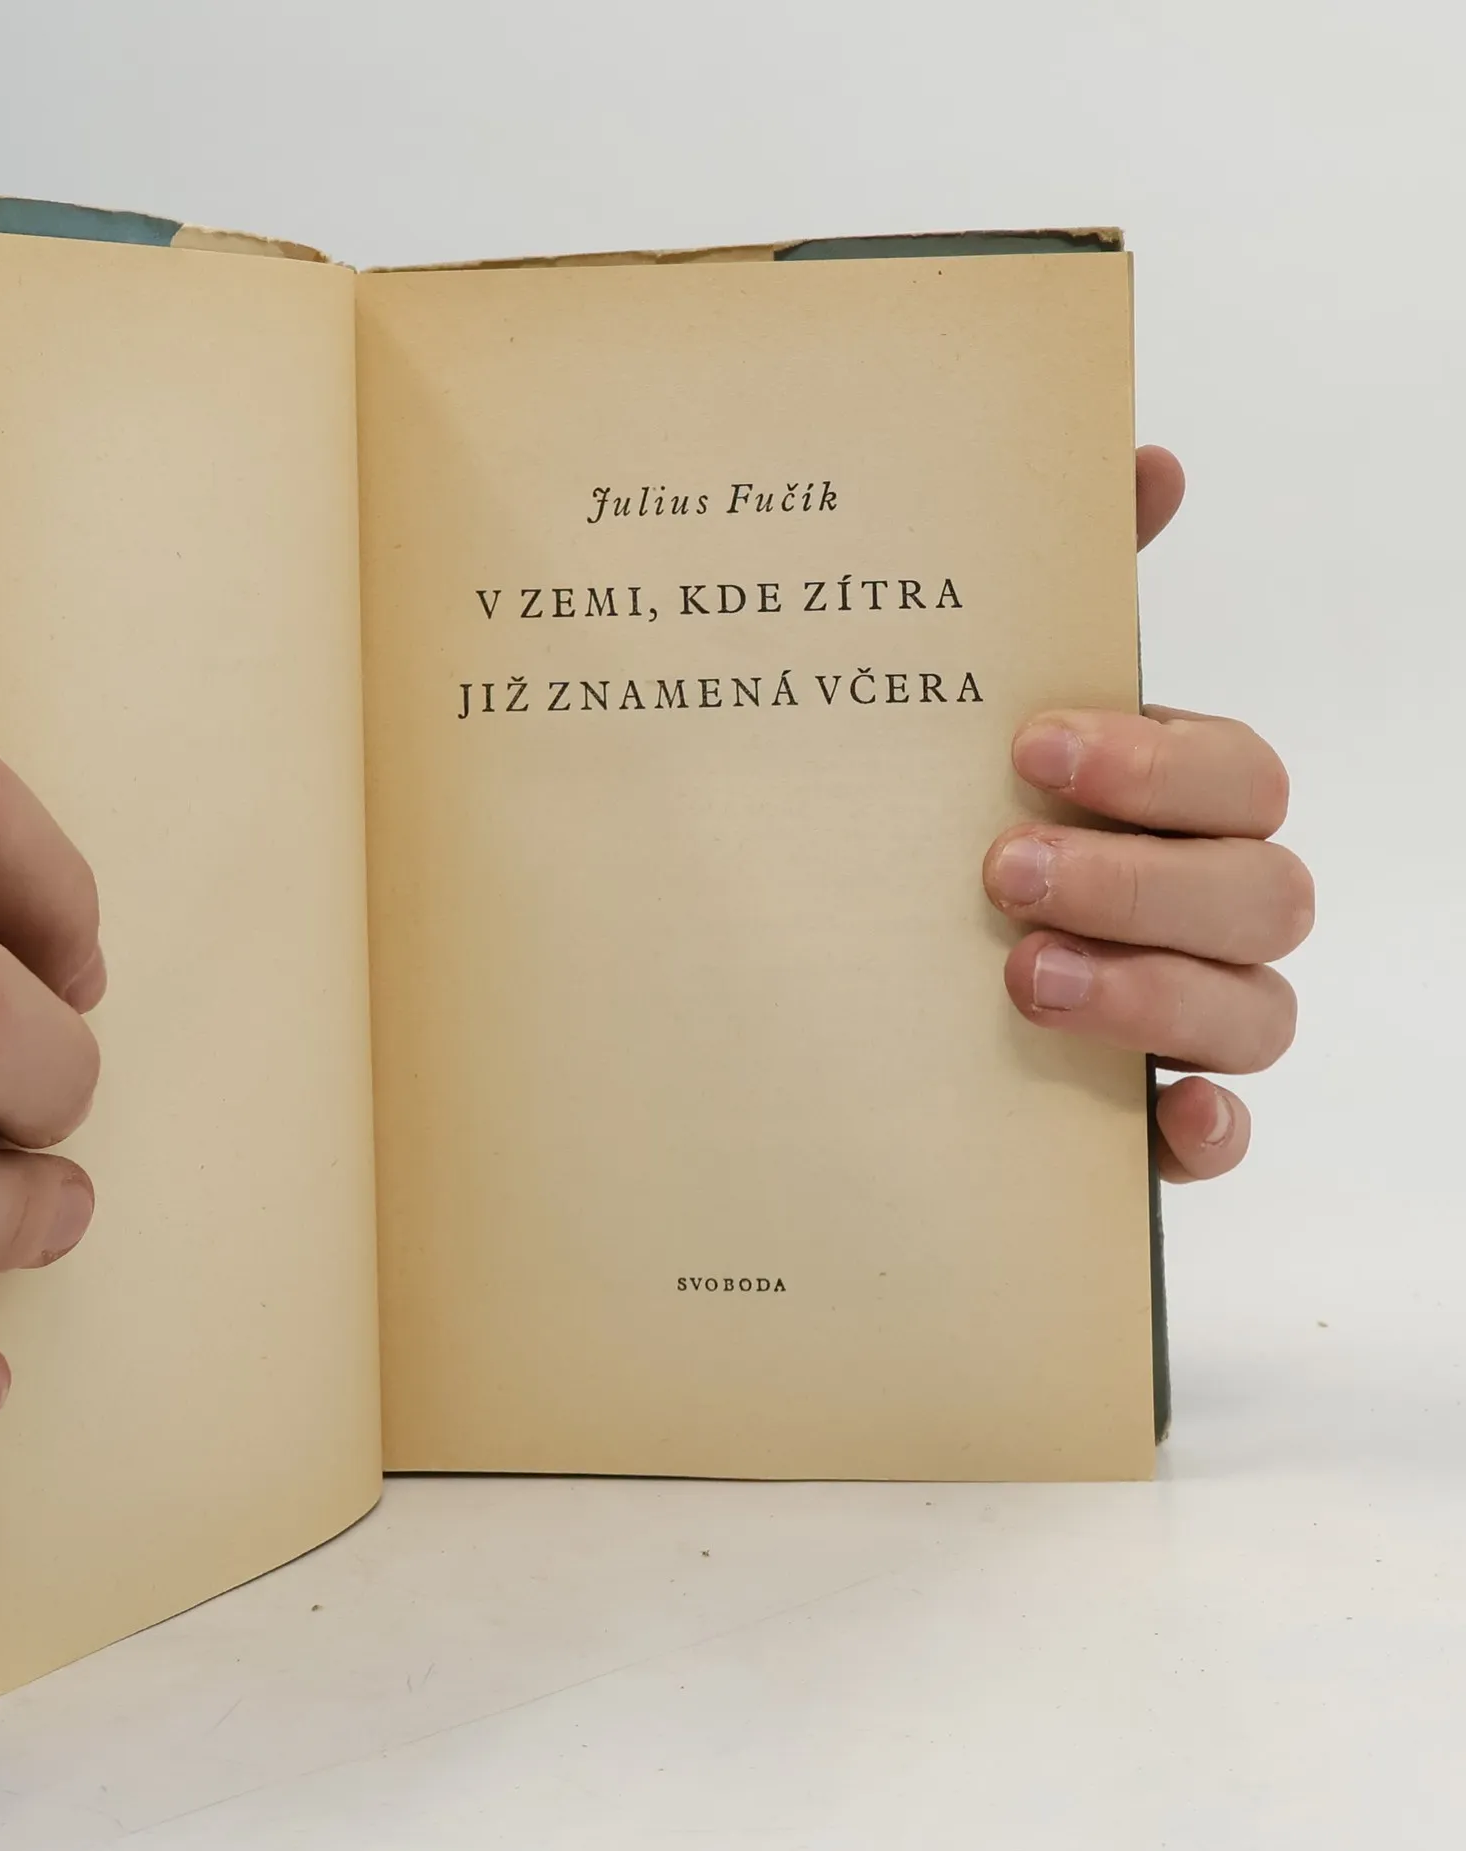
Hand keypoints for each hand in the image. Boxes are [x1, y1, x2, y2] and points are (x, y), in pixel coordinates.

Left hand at [983, 447, 1311, 1180]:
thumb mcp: (967, 712)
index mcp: (1171, 807)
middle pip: (1262, 892)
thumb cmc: (940, 820)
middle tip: (1003, 870)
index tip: (1029, 748)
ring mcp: (1189, 1017)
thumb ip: (1057, 593)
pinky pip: (1226, 1135)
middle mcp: (1202, 908)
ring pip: (1257, 1011)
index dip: (1157, 763)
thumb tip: (1148, 457)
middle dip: (1142, 878)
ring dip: (1154, 995)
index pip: (1239, 776)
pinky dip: (1204, 1130)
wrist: (847, 969)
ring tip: (1025, 980)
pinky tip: (1155, 1119)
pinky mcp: (1154, 1116)